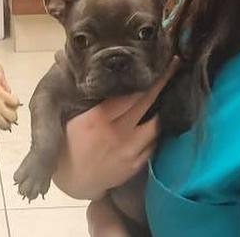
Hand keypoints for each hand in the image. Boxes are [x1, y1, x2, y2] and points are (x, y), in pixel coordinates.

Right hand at [53, 57, 179, 199]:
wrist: (72, 182)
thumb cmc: (67, 145)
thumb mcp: (68, 116)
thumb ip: (77, 91)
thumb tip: (66, 57)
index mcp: (97, 118)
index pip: (128, 93)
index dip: (145, 78)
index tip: (158, 64)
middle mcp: (116, 133)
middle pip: (146, 103)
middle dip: (161, 84)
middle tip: (173, 67)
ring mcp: (128, 150)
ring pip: (155, 125)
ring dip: (160, 110)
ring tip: (165, 97)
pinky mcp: (135, 165)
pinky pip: (153, 144)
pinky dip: (155, 132)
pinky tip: (155, 123)